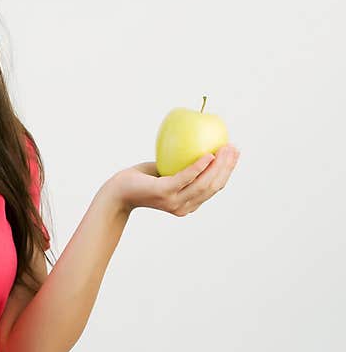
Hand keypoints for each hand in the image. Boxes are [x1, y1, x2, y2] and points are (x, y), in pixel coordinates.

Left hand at [110, 144, 240, 215]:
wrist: (117, 191)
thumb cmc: (141, 180)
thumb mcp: (165, 173)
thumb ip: (182, 167)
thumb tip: (200, 144)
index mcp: (189, 204)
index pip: (215, 188)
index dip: (228, 171)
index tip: (234, 154)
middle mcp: (184, 207)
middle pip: (214, 186)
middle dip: (227, 167)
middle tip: (233, 148)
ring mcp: (174, 202)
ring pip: (204, 184)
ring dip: (218, 166)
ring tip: (224, 148)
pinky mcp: (164, 193)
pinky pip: (185, 178)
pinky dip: (198, 167)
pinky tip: (207, 155)